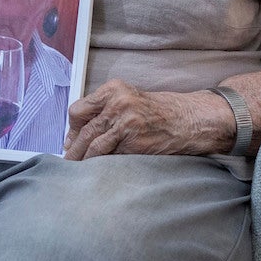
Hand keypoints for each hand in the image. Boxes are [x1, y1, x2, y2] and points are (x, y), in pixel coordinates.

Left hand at [64, 80, 234, 160]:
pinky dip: (102, 165)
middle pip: (84, 130)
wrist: (191, 120)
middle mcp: (117, 103)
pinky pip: (110, 157)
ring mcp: (125, 123)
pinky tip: (98, 170)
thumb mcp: (130, 101)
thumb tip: (78, 135)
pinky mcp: (133, 143)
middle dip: (74, 149)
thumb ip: (106, 111)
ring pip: (93, 147)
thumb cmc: (163, 112)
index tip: (70, 141)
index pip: (79, 110)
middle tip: (69, 160)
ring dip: (83, 160)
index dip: (73, 129)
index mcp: (113, 90)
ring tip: (78, 170)